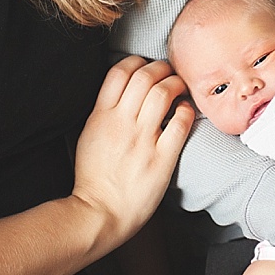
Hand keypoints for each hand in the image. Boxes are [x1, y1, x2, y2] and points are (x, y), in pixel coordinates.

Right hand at [72, 57, 194, 239]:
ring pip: (163, 93)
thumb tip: (119, 93)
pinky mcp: (161, 159)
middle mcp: (121, 123)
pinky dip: (186, 111)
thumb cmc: (93, 177)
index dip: (136, 61)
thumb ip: (102, 113)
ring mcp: (142, 140)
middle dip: (161, 68)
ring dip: (176, 84)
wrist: (99, 212)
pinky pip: (179, 124)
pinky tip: (186, 111)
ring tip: (180, 87)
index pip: (119, 72)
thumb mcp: (87, 136)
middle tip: (168, 72)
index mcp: (100, 116)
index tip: (145, 65)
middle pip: (144, 76)